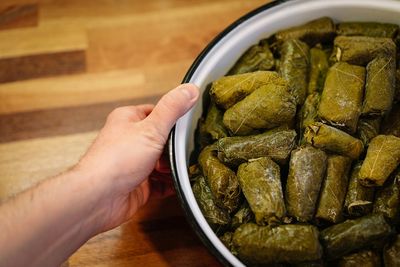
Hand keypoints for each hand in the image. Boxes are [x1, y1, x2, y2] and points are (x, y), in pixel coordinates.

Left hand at [78, 83, 198, 232]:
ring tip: (184, 169)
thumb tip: (190, 89)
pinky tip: (179, 185)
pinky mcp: (137, 185)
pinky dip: (169, 184)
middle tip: (189, 151)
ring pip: (160, 163)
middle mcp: (128, 141)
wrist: (98, 198)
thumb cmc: (117, 160)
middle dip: (175, 148)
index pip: (155, 113)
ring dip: (173, 167)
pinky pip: (159, 184)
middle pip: (160, 140)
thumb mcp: (151, 129)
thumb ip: (172, 109)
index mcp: (128, 120)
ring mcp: (133, 165)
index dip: (173, 119)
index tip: (190, 124)